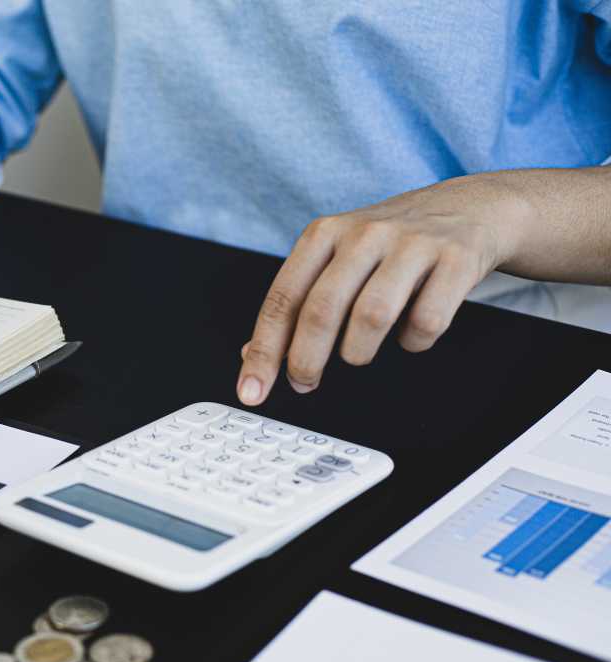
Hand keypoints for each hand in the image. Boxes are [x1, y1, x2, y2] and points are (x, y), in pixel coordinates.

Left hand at [236, 174, 532, 405]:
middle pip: (322, 309)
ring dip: (358, 352)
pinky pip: (426, 321)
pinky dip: (413, 342)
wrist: (472, 207)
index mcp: (325, 233)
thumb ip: (299, 301)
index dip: (264, 350)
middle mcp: (364, 233)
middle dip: (306, 360)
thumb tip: (254, 354)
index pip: (283, 298)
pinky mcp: (456, 259)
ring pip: (371, 316)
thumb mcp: (338, 258)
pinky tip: (410, 332)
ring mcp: (412, 244)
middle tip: (304, 383)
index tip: (253, 389)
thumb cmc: (393, 243)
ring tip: (358, 354)